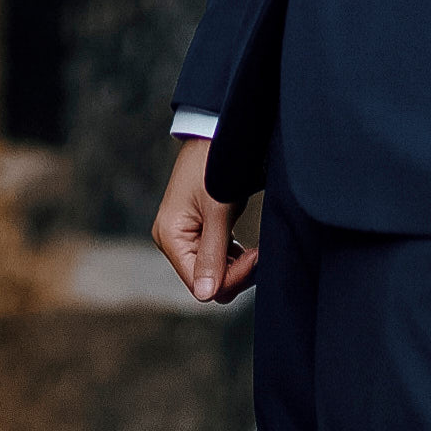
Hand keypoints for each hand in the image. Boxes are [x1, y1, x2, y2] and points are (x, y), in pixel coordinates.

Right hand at [153, 137, 259, 305]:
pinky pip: (218, 260)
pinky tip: (250, 247)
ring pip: (215, 273)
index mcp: (170, 236)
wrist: (218, 134)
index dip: (230, 277)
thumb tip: (205, 296)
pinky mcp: (201, 233)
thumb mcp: (217, 211)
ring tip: (257, 249)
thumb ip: (212, 255)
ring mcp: (187, 238)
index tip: (257, 257)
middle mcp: (174, 241)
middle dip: (236, 274)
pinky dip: (236, 258)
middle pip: (206, 281)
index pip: (199, 282)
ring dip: (238, 267)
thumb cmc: (215, 166)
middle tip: (260, 254)